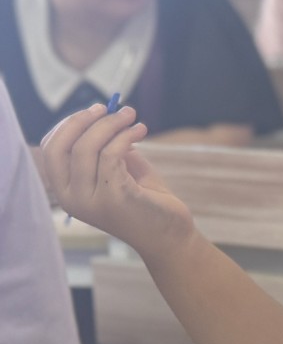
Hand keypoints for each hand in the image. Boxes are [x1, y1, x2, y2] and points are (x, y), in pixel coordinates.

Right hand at [39, 104, 193, 255]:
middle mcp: (71, 199)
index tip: (94, 111)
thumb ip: (106, 148)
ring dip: (112, 124)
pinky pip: (111, 154)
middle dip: (85, 120)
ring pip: (88, 147)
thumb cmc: (146, 200)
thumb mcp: (120, 170)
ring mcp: (91, 200)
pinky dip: (125, 136)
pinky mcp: (114, 197)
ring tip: (132, 116)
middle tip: (113, 108)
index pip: (51, 150)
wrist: (170, 235)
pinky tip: (140, 130)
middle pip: (63, 146)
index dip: (69, 125)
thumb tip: (103, 116)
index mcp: (66, 192)